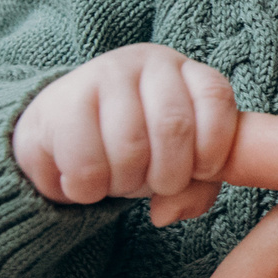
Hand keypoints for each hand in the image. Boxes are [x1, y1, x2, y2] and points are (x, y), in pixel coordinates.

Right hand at [12, 43, 237, 225]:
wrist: (63, 134)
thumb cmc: (139, 150)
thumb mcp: (181, 167)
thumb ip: (197, 189)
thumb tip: (165, 213)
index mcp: (189, 72)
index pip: (216, 98)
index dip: (212, 148)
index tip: (199, 171)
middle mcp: (149, 63)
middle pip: (173, 126)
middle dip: (167, 175)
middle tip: (151, 185)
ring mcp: (104, 74)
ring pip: (130, 146)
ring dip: (124, 183)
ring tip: (116, 181)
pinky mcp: (62, 100)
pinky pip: (85, 162)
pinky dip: (88, 189)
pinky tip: (84, 183)